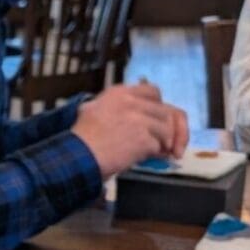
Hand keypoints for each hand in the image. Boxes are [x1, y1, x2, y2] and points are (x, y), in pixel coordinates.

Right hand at [71, 81, 188, 176]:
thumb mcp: (92, 110)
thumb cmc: (82, 138)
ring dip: (162, 143)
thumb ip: (115, 105)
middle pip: (165, 112)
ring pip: (166, 129)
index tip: (159, 119)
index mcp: (119, 92)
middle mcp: (132, 102)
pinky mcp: (144, 138)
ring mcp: (139, 119)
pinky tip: (144, 158)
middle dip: (170, 129)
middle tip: (169, 143)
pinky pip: (159, 146)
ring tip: (155, 152)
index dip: (159, 106)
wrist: (79, 156)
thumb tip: (137, 114)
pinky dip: (154, 155)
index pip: (153, 91)